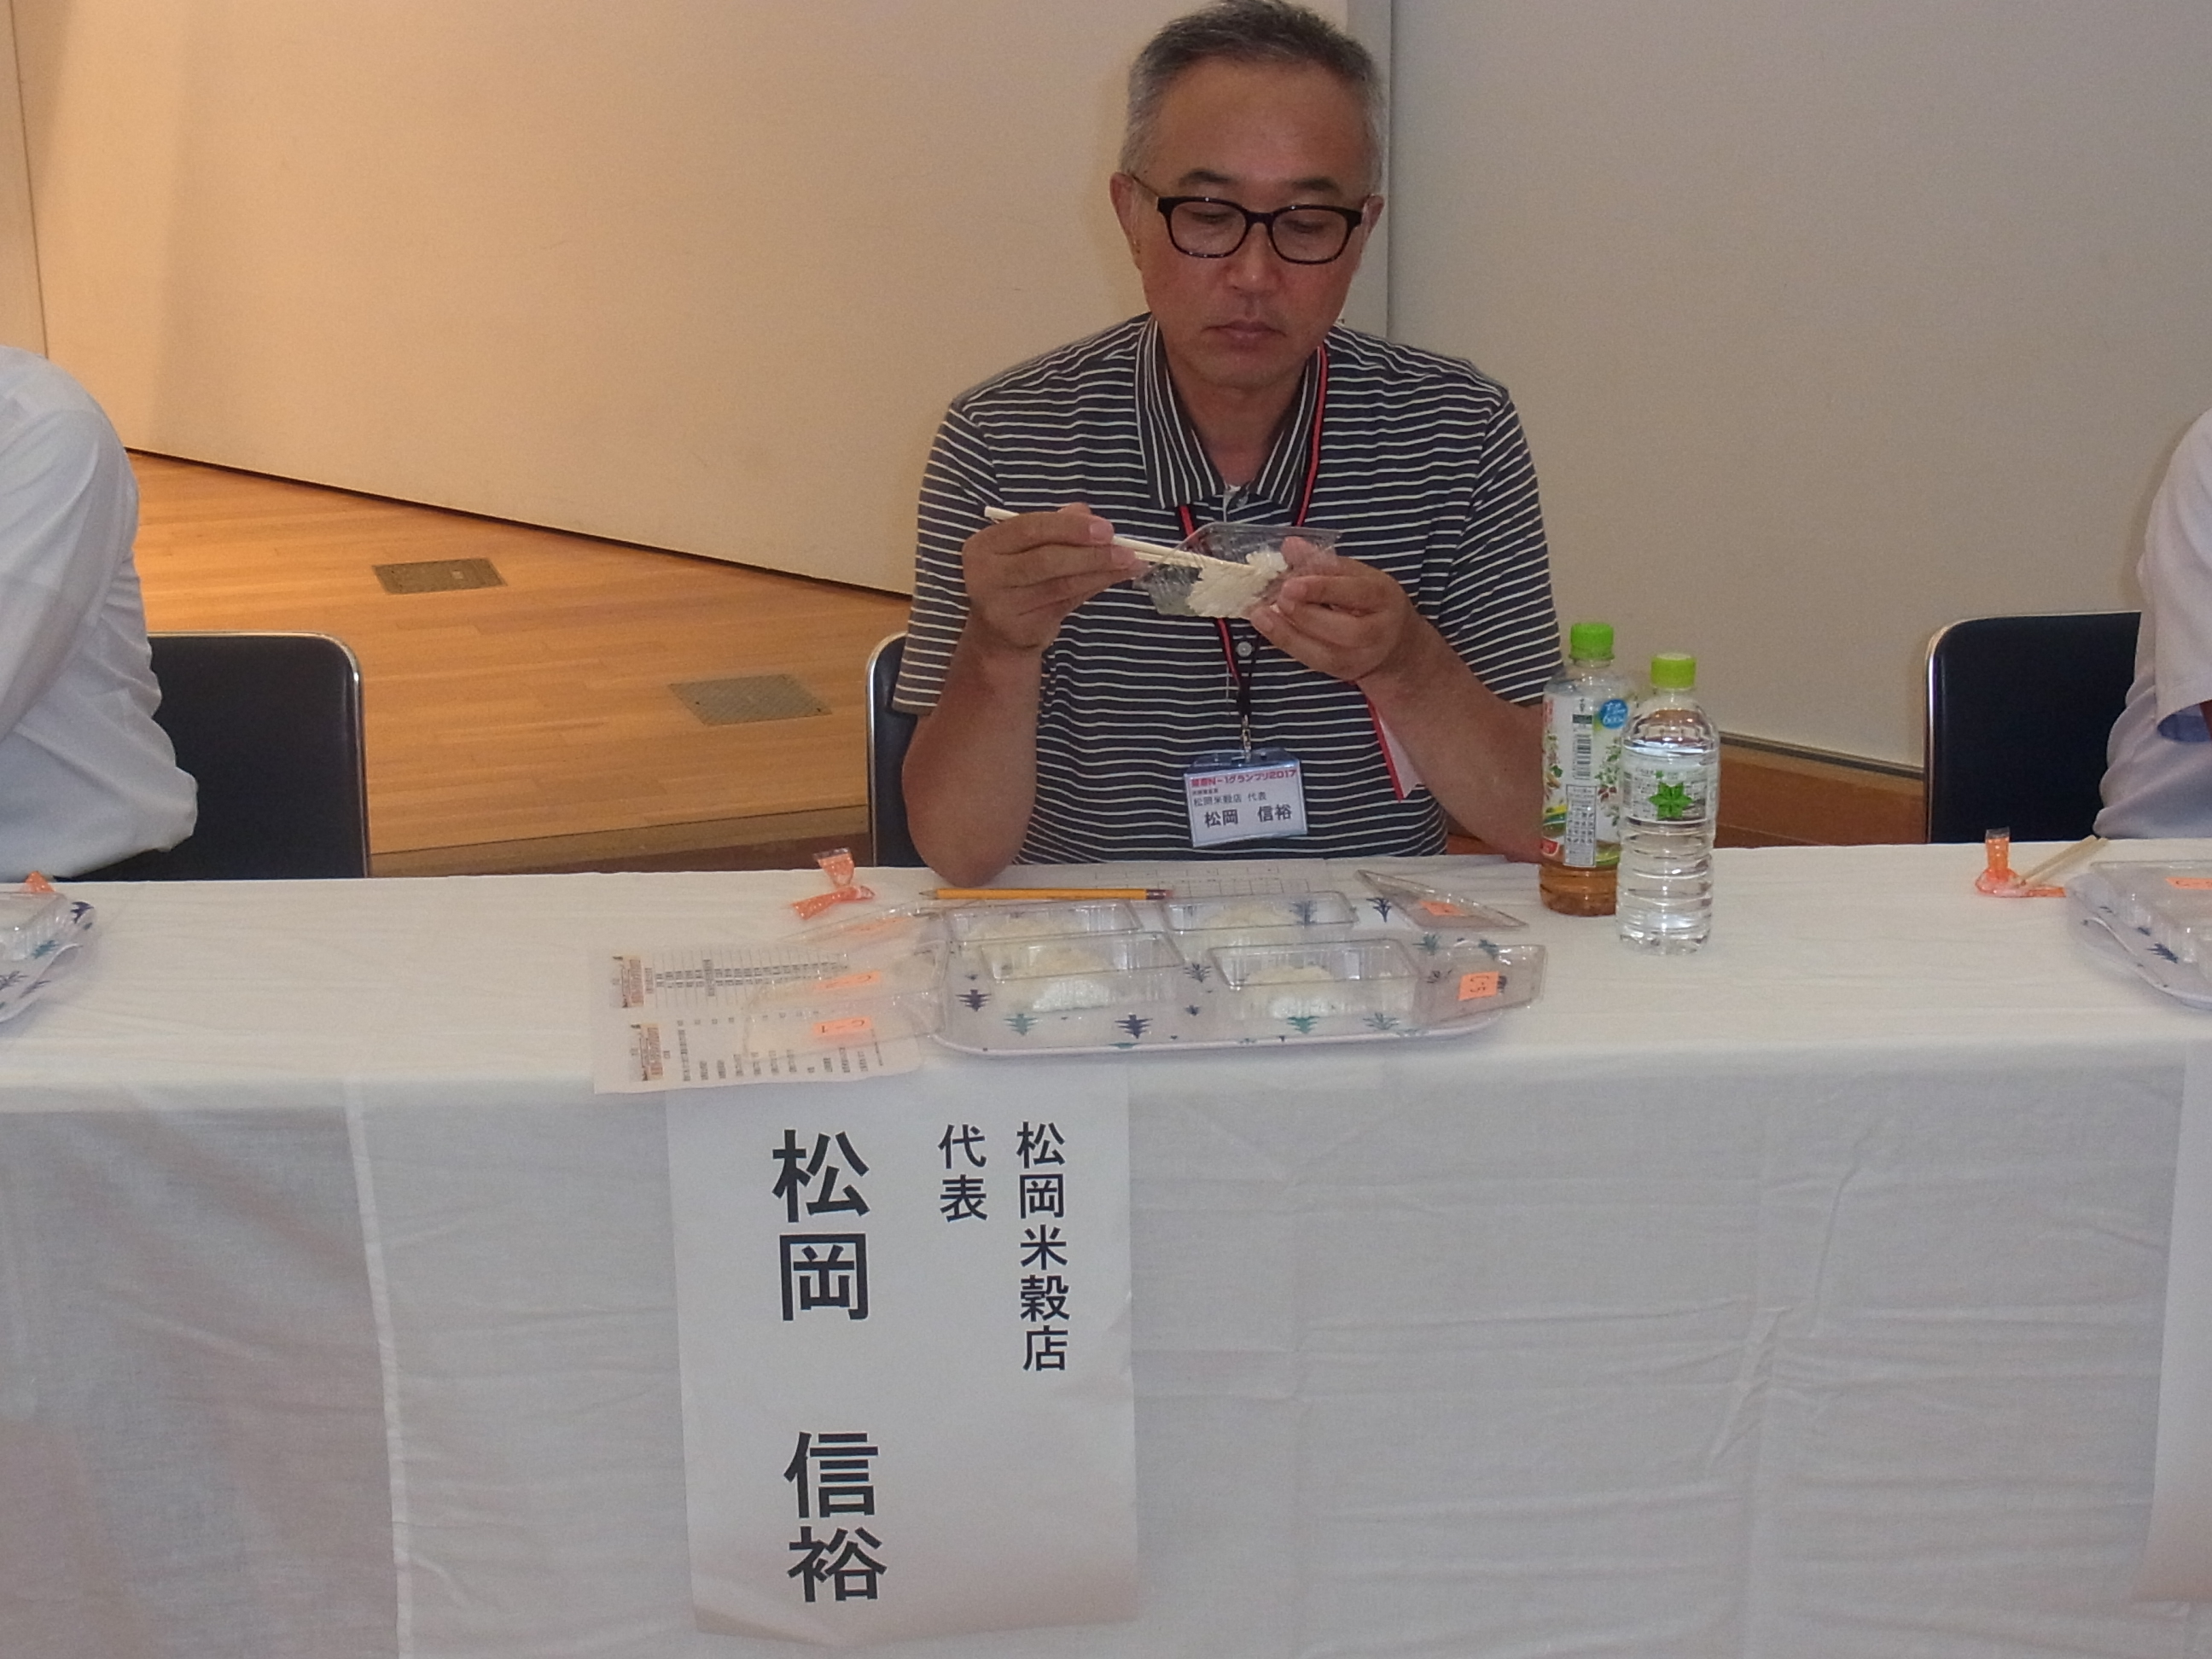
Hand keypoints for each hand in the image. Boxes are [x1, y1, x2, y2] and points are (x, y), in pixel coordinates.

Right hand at [962, 503, 1140, 654]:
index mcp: (984, 545)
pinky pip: (1067, 604)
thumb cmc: (1014, 579)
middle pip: (1045, 560)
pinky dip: (1095, 587)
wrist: (996, 632)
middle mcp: (987, 575)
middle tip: (1125, 549)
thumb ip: (1053, 527)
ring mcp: (1003, 606)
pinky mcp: (1023, 628)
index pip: (1028, 528)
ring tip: (1130, 563)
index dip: (1069, 527)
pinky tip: (1115, 577)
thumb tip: (1086, 513)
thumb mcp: (1024, 548)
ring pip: (1061, 585)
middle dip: (1090, 554)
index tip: (1105, 528)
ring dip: (1100, 572)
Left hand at [1245, 545, 1422, 684]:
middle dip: (1305, 613)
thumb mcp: (1357, 575)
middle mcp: (1377, 631)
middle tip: (1279, 597)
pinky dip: (1287, 643)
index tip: (1291, 582)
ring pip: (1325, 651)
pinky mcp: (1344, 671)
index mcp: (1383, 596)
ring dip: (1288, 633)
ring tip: (1262, 614)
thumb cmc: (1372, 602)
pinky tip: (1268, 626)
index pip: (1355, 592)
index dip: (1322, 588)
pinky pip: (1313, 661)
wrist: (1397, 645)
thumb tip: (1290, 545)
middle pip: (1344, 628)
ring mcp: (1361, 657)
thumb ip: (1324, 562)